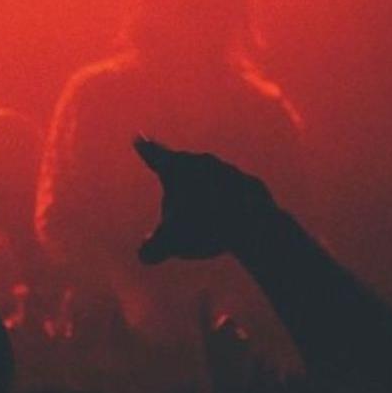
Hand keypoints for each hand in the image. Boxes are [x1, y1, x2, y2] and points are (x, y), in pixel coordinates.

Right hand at [134, 137, 274, 264]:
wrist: (252, 223)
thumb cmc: (203, 228)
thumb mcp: (170, 242)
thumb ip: (153, 248)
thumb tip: (145, 255)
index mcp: (175, 169)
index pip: (155, 156)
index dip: (146, 148)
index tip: (139, 137)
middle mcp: (201, 162)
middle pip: (184, 168)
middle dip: (178, 178)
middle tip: (173, 193)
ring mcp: (228, 171)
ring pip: (211, 180)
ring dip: (206, 192)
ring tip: (205, 216)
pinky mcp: (249, 184)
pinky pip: (234, 194)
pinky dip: (229, 204)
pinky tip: (229, 221)